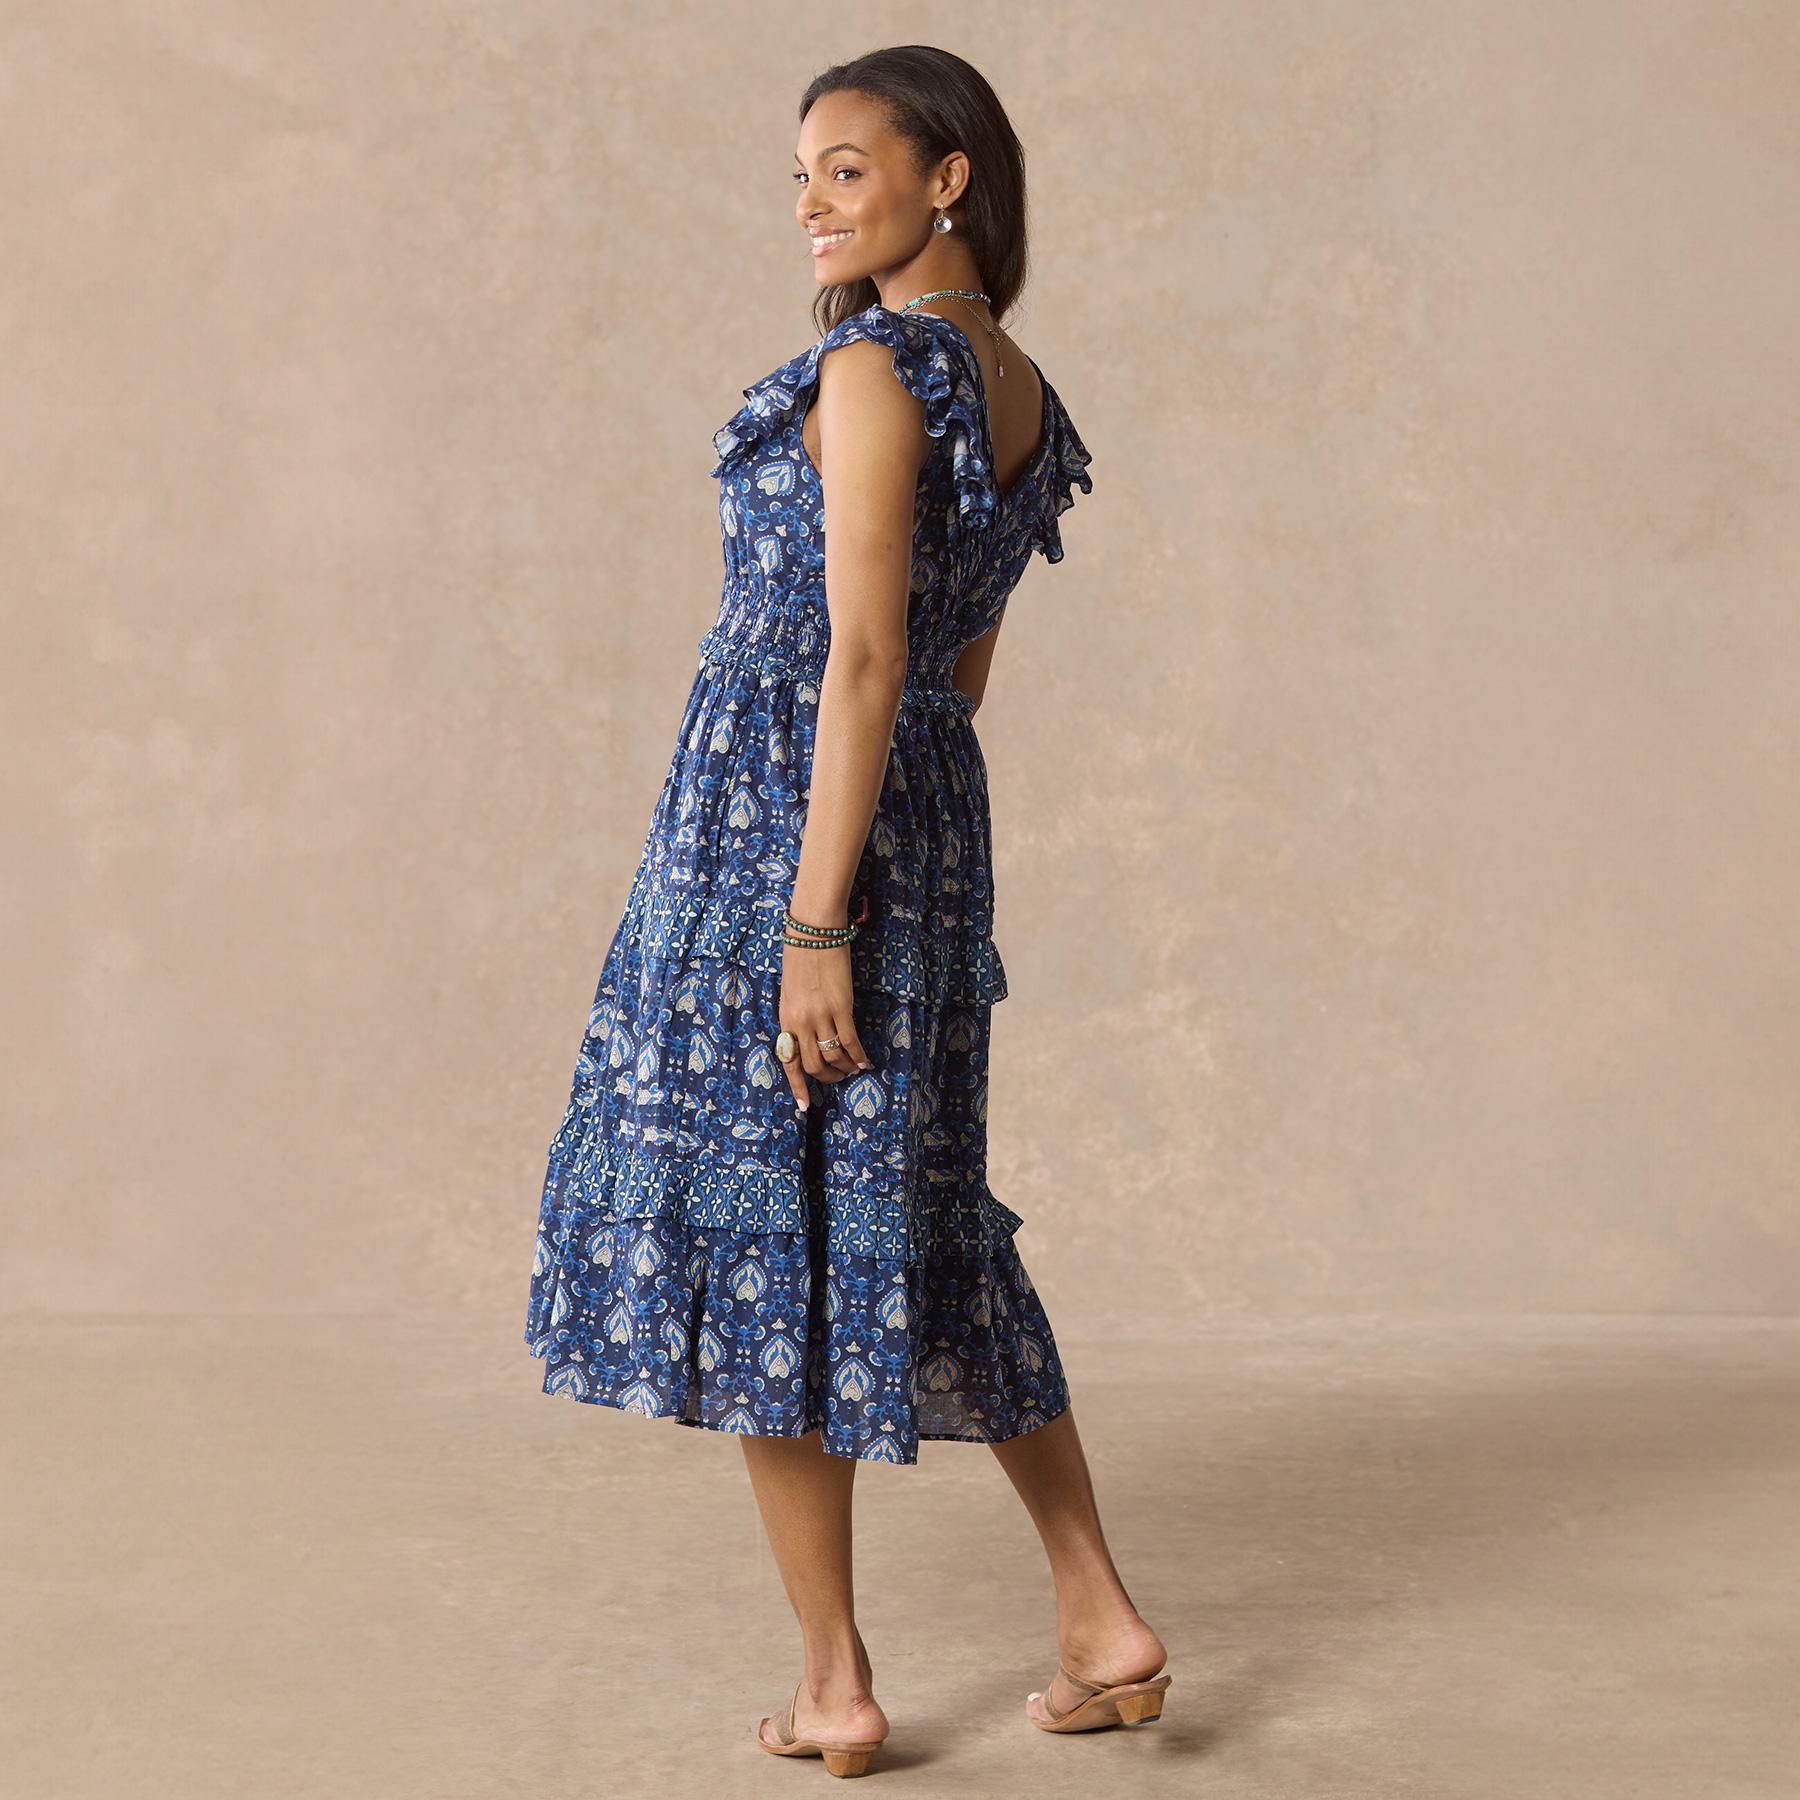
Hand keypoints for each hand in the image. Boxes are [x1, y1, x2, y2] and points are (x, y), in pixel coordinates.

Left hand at [777, 937, 872, 1113]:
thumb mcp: (790, 990)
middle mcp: (800, 1022)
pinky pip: (850, 1041)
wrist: (813, 931)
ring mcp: (820, 1016)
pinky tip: (866, 1060)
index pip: (788, 1062)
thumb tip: (806, 1036)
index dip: (798, 1086)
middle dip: (828, 1078)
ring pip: (833, 1057)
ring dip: (845, 1068)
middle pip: (813, 1065)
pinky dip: (858, 1055)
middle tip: (839, 1078)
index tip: (805, 1106)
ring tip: (854, 1068)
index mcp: (785, 1018)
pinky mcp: (841, 1007)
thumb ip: (796, 1015)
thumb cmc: (801, 955)